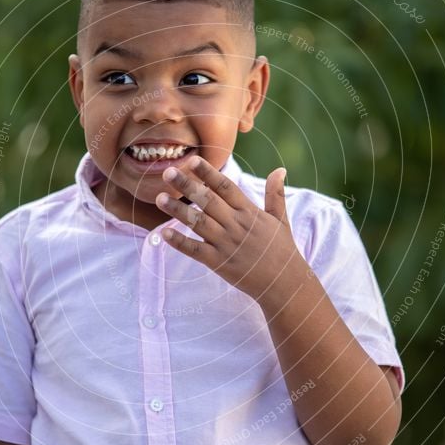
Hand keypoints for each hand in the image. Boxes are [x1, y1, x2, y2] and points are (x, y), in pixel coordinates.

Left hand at [155, 155, 298, 305]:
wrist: (284, 284)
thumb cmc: (281, 250)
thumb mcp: (280, 220)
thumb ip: (275, 194)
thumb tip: (280, 169)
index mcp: (249, 212)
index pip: (226, 187)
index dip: (208, 173)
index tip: (192, 160)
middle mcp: (236, 225)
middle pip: (208, 201)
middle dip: (187, 185)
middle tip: (168, 172)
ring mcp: (226, 244)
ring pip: (198, 223)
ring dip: (178, 211)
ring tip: (160, 198)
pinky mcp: (219, 263)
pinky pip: (195, 250)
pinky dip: (180, 242)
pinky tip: (164, 233)